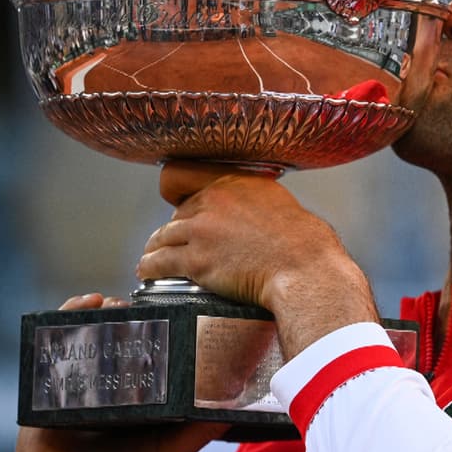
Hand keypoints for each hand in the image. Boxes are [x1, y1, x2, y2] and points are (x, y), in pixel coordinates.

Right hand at [6, 294, 227, 451]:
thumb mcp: (172, 449)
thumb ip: (204, 427)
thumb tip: (240, 405)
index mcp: (135, 390)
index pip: (149, 347)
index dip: (160, 326)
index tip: (175, 308)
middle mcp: (107, 379)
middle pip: (119, 334)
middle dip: (132, 313)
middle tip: (145, 304)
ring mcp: (77, 376)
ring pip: (90, 331)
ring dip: (104, 309)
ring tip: (118, 301)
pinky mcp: (48, 378)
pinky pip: (55, 339)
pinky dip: (69, 315)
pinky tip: (89, 303)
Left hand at [137, 161, 378, 357]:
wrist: (305, 268)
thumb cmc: (304, 242)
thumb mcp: (279, 202)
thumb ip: (255, 200)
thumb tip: (249, 212)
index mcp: (234, 181)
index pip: (186, 180)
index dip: (179, 196)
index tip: (179, 208)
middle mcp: (213, 201)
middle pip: (177, 214)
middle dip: (176, 229)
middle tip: (175, 244)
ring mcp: (202, 230)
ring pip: (163, 237)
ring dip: (155, 248)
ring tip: (151, 258)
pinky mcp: (196, 260)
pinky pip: (160, 262)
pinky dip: (150, 267)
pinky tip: (146, 271)